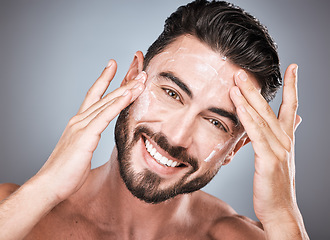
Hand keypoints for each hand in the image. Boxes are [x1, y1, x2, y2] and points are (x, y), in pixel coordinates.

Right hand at [35, 60, 145, 202]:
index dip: (104, 79)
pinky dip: (117, 104)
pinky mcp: (85, 135)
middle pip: (105, 96)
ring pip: (107, 103)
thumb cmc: (66, 172)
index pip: (94, 95)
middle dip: (123, 82)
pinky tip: (128, 95)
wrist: (50, 185)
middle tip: (139, 71)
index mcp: (79, 123)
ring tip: (141, 80)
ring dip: (126, 90)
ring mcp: (81, 126)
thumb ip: (88, 140)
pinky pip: (104, 116)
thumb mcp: (81, 150)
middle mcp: (79, 120)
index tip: (113, 66)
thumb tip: (95, 140)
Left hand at [230, 64, 307, 237]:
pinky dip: (247, 118)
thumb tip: (298, 119)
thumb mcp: (282, 156)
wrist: (280, 209)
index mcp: (287, 138)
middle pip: (270, 108)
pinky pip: (256, 134)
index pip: (292, 106)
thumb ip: (286, 135)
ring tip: (236, 80)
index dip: (293, 86)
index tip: (293, 67)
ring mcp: (278, 149)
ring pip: (261, 118)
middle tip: (243, 69)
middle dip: (256, 87)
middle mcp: (285, 140)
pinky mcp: (269, 159)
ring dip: (248, 98)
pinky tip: (238, 106)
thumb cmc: (276, 183)